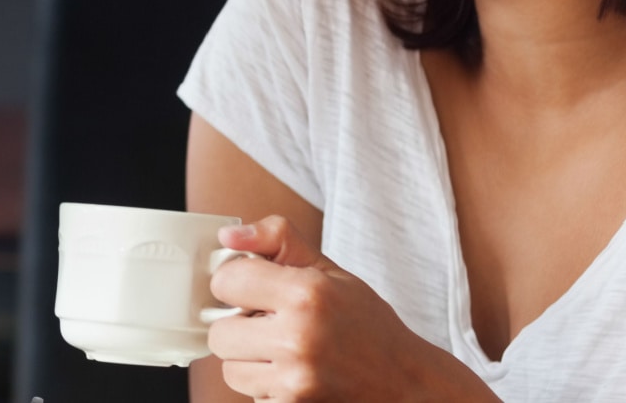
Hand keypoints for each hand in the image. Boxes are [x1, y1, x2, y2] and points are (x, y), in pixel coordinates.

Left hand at [206, 216, 485, 401]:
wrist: (405, 383)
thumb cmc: (366, 323)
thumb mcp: (329, 270)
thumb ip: (278, 240)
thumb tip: (227, 237)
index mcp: (307, 294)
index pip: (226, 281)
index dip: (235, 283)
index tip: (252, 288)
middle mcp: (299, 339)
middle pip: (220, 332)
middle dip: (239, 326)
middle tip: (269, 324)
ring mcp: (295, 381)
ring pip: (230, 369)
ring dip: (248, 360)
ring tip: (282, 350)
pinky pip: (250, 394)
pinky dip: (265, 385)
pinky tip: (293, 373)